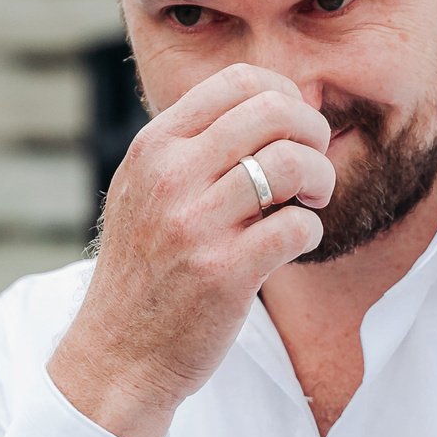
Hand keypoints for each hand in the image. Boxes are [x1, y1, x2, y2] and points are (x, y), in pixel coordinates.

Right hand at [49, 65, 332, 436]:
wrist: (117, 354)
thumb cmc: (144, 271)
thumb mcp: (143, 192)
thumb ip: (190, 149)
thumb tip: (267, 107)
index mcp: (154, 148)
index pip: (238, 82)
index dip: (284, 96)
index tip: (292, 130)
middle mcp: (171, 178)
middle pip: (273, 112)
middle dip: (313, 131)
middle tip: (312, 165)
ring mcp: (196, 225)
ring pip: (292, 163)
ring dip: (320, 180)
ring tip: (311, 202)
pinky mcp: (224, 274)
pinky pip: (297, 227)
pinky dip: (310, 232)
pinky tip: (294, 243)